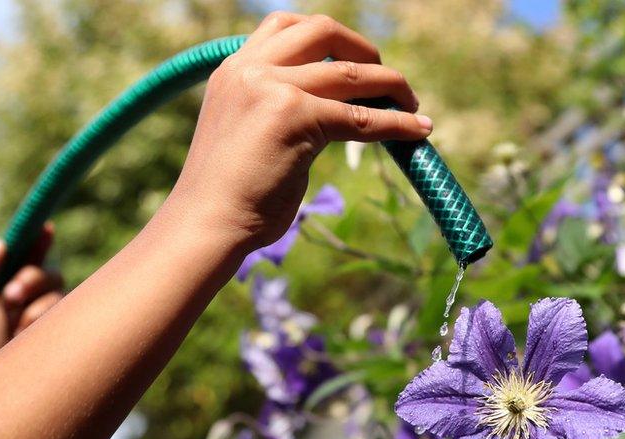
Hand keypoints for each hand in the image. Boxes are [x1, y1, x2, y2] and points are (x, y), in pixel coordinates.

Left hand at [0, 224, 63, 376]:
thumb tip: (0, 242)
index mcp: (0, 293)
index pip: (24, 259)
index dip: (35, 242)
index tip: (44, 227)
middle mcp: (24, 305)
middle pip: (46, 272)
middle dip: (32, 278)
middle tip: (11, 297)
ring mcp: (42, 322)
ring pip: (57, 293)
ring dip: (36, 306)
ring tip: (16, 329)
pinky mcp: (57, 337)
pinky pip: (65, 314)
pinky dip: (45, 319)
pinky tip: (29, 336)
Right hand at [168, 12, 431, 253]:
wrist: (206, 225)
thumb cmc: (228, 195)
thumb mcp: (247, 132)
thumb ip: (276, 109)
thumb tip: (329, 113)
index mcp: (234, 69)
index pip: (285, 26)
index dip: (328, 38)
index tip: (353, 62)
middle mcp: (251, 69)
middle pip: (322, 30)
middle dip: (364, 50)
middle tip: (386, 79)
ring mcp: (272, 88)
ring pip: (351, 73)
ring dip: (391, 86)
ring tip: (413, 105)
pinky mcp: (295, 117)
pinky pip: (361, 117)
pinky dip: (397, 122)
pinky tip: (418, 131)